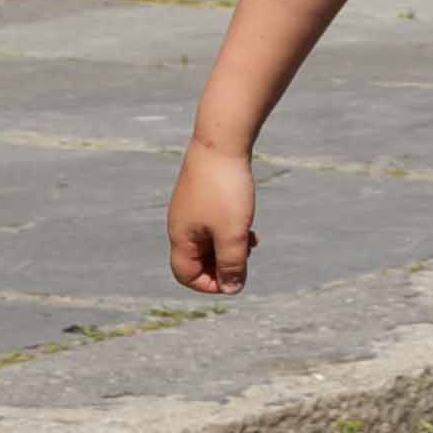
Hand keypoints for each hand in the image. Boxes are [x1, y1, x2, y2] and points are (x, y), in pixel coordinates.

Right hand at [167, 144, 258, 293]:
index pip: (186, 274)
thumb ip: (232, 263)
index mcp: (181, 237)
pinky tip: (250, 227)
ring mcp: (190, 209)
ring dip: (229, 248)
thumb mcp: (233, 233)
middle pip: (197, 259)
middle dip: (222, 265)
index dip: (209, 284)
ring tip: (251, 242)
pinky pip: (213, 224)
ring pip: (208, 241)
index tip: (235, 280)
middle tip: (247, 260)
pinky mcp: (202, 195)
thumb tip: (232, 289)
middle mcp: (180, 225)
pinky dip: (230, 231)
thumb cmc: (226, 190)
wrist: (221, 142)